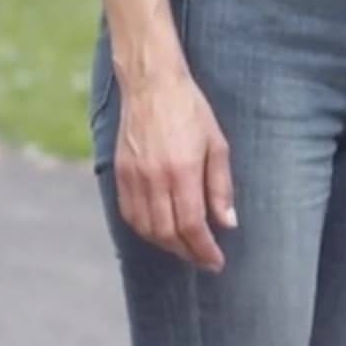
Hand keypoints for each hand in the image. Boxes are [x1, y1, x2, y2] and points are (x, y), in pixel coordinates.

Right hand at [113, 73, 235, 270]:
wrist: (151, 84)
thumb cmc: (189, 110)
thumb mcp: (216, 144)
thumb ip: (221, 186)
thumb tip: (227, 223)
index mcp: (181, 170)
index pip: (191, 225)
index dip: (203, 249)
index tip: (216, 261)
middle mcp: (154, 178)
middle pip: (167, 233)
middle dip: (188, 252)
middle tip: (204, 258)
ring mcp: (133, 177)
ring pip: (146, 228)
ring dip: (167, 245)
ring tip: (185, 247)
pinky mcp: (119, 173)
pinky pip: (129, 214)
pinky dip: (145, 230)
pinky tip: (160, 230)